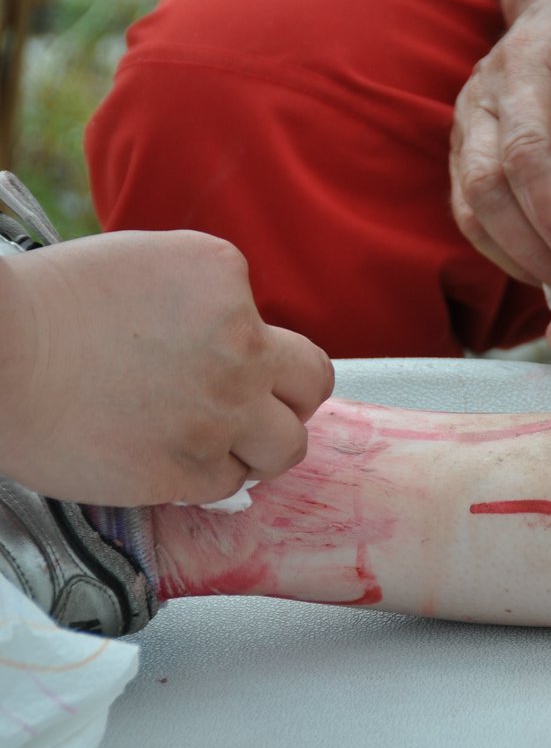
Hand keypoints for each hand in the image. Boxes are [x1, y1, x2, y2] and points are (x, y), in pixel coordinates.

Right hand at [0, 231, 334, 505]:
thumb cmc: (42, 308)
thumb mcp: (142, 264)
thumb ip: (202, 298)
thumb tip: (231, 332)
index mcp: (223, 278)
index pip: (271, 322)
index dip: (252, 349)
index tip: (220, 361)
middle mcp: (240, 343)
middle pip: (311, 385)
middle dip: (286, 399)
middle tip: (253, 408)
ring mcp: (222, 410)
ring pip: (286, 447)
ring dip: (258, 447)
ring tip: (218, 441)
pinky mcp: (191, 468)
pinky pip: (227, 484)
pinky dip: (204, 477)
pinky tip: (167, 459)